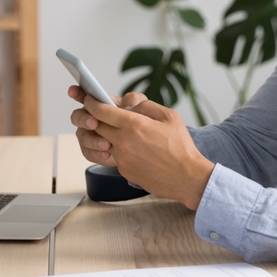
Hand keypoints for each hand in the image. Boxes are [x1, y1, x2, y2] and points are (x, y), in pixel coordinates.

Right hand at [68, 85, 146, 166]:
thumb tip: (127, 102)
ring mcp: (88, 135)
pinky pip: (89, 153)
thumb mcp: (139, 107)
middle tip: (94, 123)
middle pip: (77, 116)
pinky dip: (97, 154)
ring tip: (106, 144)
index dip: (76, 92)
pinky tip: (107, 154)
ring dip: (93, 140)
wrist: (139, 146)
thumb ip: (134, 100)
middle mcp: (89, 118)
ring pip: (82, 137)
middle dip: (83, 119)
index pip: (84, 95)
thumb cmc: (135, 122)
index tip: (72, 91)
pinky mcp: (91, 150)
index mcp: (99, 104)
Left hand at [83, 95, 214, 210]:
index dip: (92, 103)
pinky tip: (133, 148)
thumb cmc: (181, 146)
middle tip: (99, 113)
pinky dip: (118, 149)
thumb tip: (130, 104)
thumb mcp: (169, 116)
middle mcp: (123, 142)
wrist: (186, 177)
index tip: (89, 99)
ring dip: (107, 134)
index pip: (101, 111)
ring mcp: (122, 158)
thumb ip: (146, 106)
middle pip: (97, 126)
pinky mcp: (124, 170)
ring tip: (121, 131)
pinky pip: (114, 155)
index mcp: (134, 125)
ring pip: (104, 141)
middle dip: (95, 118)